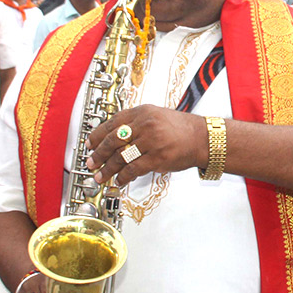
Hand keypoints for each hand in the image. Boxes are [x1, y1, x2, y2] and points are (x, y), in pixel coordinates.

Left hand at [86, 105, 208, 186]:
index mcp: (143, 112)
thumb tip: (114, 136)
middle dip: (98, 154)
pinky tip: (119, 180)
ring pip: (121, 156)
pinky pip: (133, 169)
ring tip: (100, 176)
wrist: (202, 139)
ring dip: (107, 169)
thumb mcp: (156, 116)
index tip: (89, 144)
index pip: (112, 122)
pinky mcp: (157, 158)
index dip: (97, 135)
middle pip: (113, 140)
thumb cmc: (181, 129)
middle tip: (91, 162)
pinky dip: (123, 177)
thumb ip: (136, 123)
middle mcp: (146, 125)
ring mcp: (151, 141)